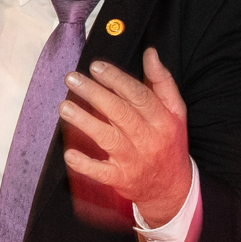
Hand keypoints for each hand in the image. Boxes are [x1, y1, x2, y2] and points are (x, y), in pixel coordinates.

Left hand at [59, 49, 191, 225]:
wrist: (172, 188)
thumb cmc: (170, 143)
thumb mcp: (176, 112)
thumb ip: (162, 82)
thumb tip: (150, 53)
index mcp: (163, 120)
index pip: (139, 95)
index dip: (116, 79)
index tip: (96, 66)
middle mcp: (149, 139)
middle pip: (120, 113)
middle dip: (94, 94)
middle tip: (72, 79)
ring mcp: (134, 161)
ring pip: (108, 138)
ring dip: (85, 122)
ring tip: (64, 107)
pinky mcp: (121, 179)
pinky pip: (101, 172)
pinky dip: (85, 164)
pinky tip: (70, 153)